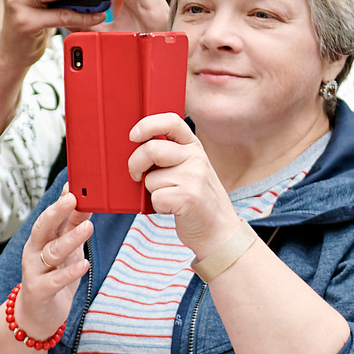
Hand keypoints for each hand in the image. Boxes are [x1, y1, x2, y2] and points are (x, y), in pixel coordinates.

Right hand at [7, 194, 93, 340]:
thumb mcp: (66, 249)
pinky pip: (56, 280)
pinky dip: (70, 272)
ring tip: (88, 227)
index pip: (51, 215)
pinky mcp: (40, 290)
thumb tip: (85, 200)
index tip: (74, 185)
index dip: (61, 201)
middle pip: (43, 228)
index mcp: (41, 239)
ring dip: (70, 239)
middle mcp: (34, 252)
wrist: (37, 315)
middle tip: (73, 198)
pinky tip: (84, 264)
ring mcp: (34, 271)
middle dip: (57, 212)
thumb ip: (73, 226)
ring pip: (52, 252)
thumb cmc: (54, 277)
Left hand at [125, 113, 246, 259]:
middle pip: (151, 149)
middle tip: (137, 176)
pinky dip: (157, 207)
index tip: (133, 136)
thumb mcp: (189, 169)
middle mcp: (196, 157)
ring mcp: (195, 176)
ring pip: (150, 178)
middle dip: (135, 165)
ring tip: (170, 197)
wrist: (219, 232)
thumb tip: (134, 147)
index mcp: (193, 147)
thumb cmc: (196, 200)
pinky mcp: (190, 197)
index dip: (147, 124)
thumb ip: (169, 155)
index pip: (171, 121)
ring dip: (151, 192)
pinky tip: (173, 209)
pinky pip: (156, 198)